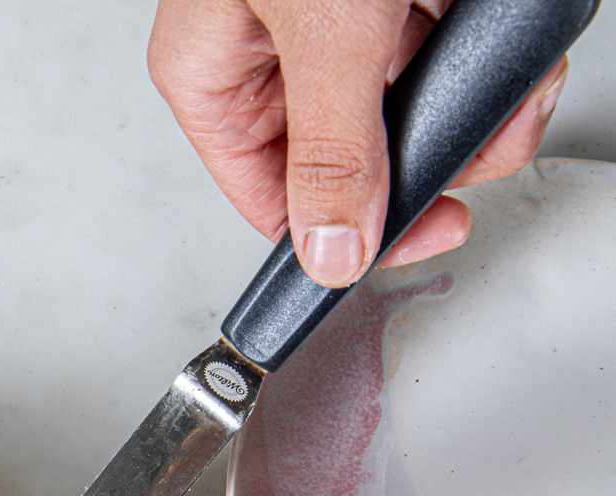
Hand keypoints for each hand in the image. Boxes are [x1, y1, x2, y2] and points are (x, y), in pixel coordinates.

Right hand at [147, 0, 570, 286]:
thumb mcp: (323, 27)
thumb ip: (329, 146)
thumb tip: (330, 250)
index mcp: (214, 72)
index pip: (268, 196)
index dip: (346, 229)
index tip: (427, 230)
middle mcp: (270, 53)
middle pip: (352, 155)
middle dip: (436, 147)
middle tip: (485, 131)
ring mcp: (335, 21)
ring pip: (408, 104)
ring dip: (476, 93)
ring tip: (504, 61)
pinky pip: (441, 48)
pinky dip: (484, 42)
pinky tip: (495, 27)